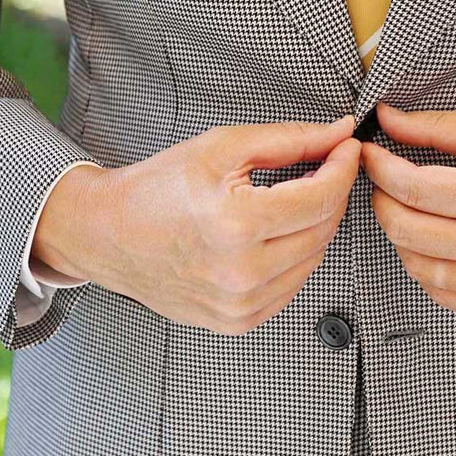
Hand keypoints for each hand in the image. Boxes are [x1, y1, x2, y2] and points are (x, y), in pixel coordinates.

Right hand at [32, 115, 361, 332]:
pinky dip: (294, 256)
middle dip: (330, 192)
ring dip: (313, 225)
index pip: (321, 196)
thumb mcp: (221, 148)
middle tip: (321, 166)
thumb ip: (288, 140)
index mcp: (236, 224)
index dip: (343, 166)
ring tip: (289, 200)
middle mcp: (241, 273)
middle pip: (323, 228)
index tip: (347, 148)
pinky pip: (291, 286)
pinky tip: (272, 234)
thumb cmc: (157, 189)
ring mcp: (240, 304)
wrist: (108, 234)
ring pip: (314, 259)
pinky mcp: (238, 321)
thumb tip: (338, 134)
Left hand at [360, 102, 455, 320]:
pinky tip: (431, 244)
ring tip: (407, 211)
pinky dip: (426, 270)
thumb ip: (443, 129)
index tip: (371, 154)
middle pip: (408, 231)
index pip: (413, 189)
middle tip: (384, 182)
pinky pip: (445, 296)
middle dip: (382, 201)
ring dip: (401, 237)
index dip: (380, 169)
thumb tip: (388, 120)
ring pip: (419, 268)